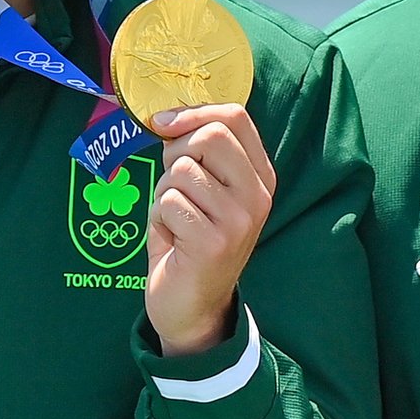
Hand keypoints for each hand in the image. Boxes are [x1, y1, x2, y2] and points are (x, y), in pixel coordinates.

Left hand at [144, 103, 275, 355]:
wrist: (191, 306)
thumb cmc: (189, 238)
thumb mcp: (204, 189)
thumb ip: (198, 154)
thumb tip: (167, 117)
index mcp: (260, 176)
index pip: (235, 117)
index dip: (193, 112)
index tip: (163, 123)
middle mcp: (258, 196)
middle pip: (210, 136)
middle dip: (175, 151)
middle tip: (174, 182)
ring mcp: (239, 220)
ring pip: (181, 170)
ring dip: (164, 192)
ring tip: (177, 219)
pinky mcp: (213, 243)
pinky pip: (168, 203)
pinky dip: (159, 217)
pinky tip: (173, 239)